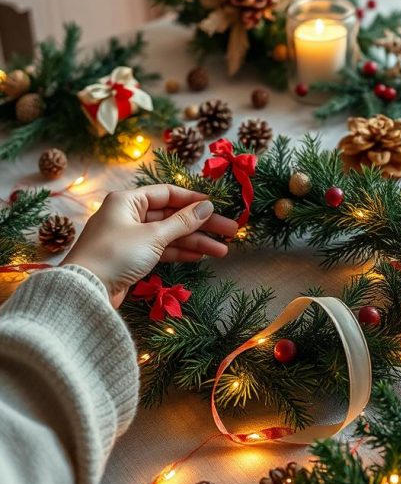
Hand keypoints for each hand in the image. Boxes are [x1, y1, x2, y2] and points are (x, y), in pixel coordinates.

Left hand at [63, 185, 237, 307]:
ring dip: (194, 242)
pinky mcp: (131, 258)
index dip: (194, 200)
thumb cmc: (117, 254)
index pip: (168, 193)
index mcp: (128, 200)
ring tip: (222, 250)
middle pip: (172, 215)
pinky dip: (179, 252)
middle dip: (201, 225)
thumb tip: (206, 206)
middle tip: (230, 232)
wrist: (86, 290)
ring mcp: (130, 237)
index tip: (218, 207)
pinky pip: (160, 249)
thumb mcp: (153, 236)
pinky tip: (200, 257)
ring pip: (169, 235)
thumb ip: (182, 222)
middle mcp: (128, 215)